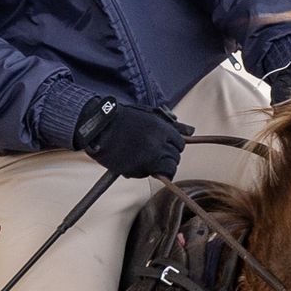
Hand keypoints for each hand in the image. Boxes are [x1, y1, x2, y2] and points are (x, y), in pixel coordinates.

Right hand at [73, 94, 192, 179]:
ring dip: (161, 168)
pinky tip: (135, 162)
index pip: (180, 144)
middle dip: (168, 158)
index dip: (174, 146)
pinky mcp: (137, 170)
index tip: (167, 146)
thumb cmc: (122, 118)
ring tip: (150, 162)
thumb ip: (169, 125)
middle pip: (175, 158)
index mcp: (162, 130)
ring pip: (167, 170)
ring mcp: (148, 159)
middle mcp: (158, 145)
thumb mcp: (148, 115)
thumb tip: (190, 131)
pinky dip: (144, 171)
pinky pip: (148, 174)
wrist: (99, 127)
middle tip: (157, 155)